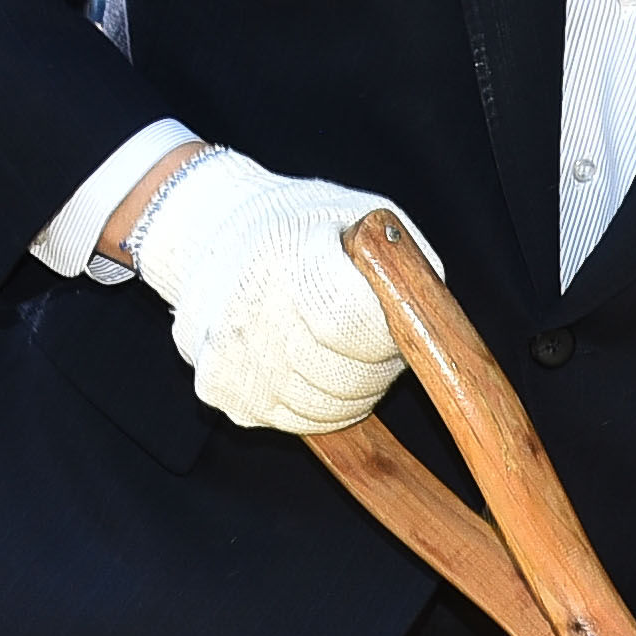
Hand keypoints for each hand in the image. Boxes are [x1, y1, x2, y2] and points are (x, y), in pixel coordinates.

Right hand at [128, 148, 422, 434]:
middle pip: (346, 379)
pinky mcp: (218, 388)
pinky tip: (304, 364)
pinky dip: (312, 404)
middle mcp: (251, 308)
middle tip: (371, 342)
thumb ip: (403, 259)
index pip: (353, 328)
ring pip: (324, 411)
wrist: (209, 226)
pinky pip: (293, 422)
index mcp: (290, 256)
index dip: (385, 337)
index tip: (388, 321)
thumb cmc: (301, 222)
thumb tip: (426, 318)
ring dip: (349, 392)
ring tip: (339, 350)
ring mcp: (230, 354)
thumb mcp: (362, 213)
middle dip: (376, 368)